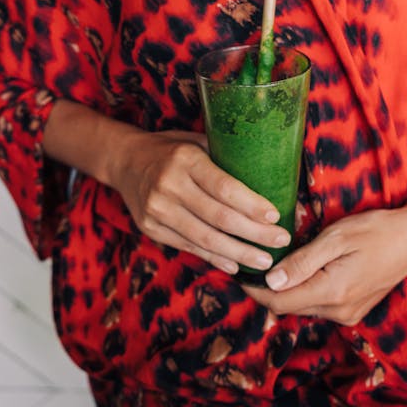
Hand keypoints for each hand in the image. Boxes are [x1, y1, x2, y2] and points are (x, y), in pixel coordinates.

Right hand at [110, 130, 290, 274]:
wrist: (125, 161)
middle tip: (282, 240)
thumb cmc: (172, 150)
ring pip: (205, 239)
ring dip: (239, 253)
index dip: (252, 205)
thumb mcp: (196, 142)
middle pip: (219, 217)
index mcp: (186, 159)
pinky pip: (189, 247)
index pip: (225, 187)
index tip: (275, 216)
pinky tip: (236, 264)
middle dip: (255, 233)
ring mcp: (157, 209)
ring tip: (265, 260)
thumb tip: (272, 173)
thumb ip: (225, 157)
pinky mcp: (151, 228)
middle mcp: (169, 185)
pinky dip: (215, 258)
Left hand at [241, 203, 406, 325]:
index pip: (279, 301)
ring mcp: (349, 314)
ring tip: (271, 264)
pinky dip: (304, 291)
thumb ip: (302, 261)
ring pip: (303, 307)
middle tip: (249, 263)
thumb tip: (271, 280)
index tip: (236, 271)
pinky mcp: (355, 310)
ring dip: (286, 290)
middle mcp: (340, 311)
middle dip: (267, 288)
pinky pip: (318, 305)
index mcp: (332, 293)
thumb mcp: (336, 237)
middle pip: (289, 307)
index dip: (254, 289)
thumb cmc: (376, 229)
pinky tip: (299, 270)